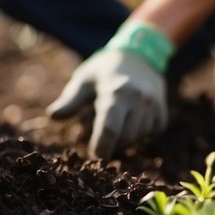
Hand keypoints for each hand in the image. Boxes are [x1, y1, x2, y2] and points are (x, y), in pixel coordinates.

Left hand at [46, 49, 167, 156]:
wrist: (139, 56)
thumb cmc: (104, 70)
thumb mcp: (84, 79)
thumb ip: (70, 100)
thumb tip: (52, 116)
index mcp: (116, 92)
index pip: (110, 128)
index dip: (101, 147)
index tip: (93, 157)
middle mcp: (138, 99)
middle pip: (125, 137)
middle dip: (112, 144)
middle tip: (100, 140)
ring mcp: (153, 106)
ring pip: (138, 138)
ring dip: (124, 139)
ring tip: (115, 124)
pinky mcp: (162, 111)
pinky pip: (151, 133)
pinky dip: (140, 134)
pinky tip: (130, 121)